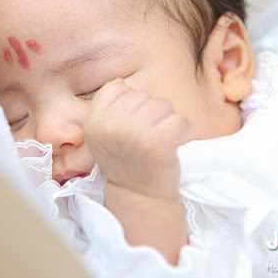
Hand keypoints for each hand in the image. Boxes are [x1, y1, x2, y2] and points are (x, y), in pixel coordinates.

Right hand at [83, 78, 191, 199]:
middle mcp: (110, 125)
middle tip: (144, 138)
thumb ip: (107, 106)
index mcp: (94, 121)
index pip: (117, 88)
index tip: (128, 127)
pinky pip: (180, 120)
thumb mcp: (102, 133)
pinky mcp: (158, 143)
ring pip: (163, 105)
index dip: (129, 104)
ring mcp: (134, 133)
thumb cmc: (124, 159)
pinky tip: (172, 146)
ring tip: (157, 142)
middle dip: (150, 112)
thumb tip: (120, 82)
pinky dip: (183, 132)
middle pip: (143, 95)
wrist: (137, 195)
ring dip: (166, 122)